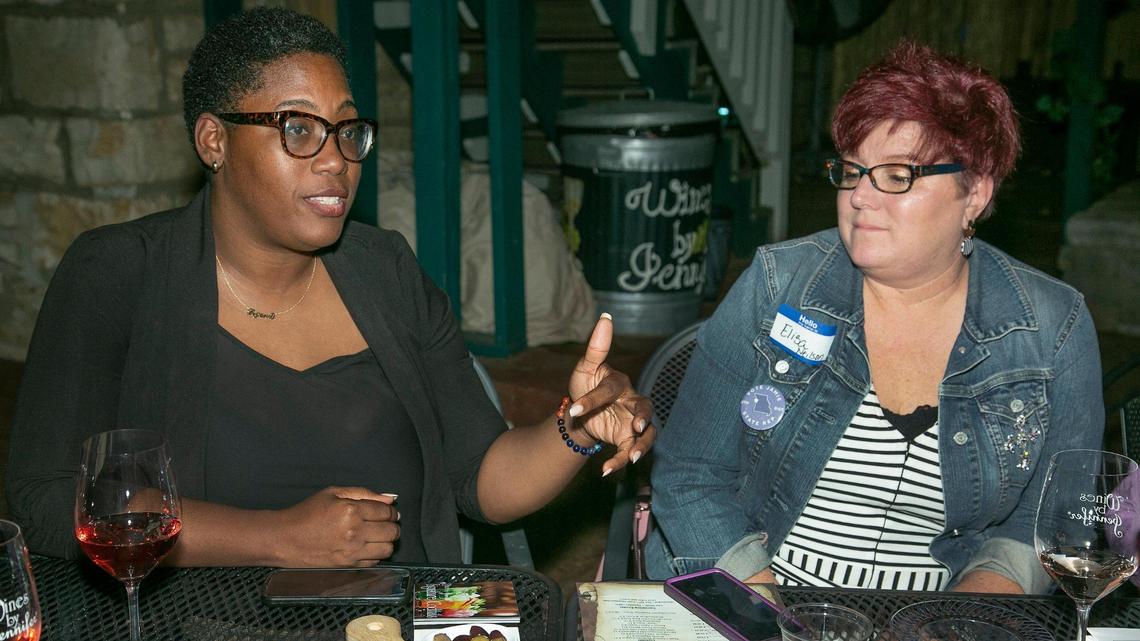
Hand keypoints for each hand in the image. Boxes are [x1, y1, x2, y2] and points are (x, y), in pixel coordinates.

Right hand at [271, 486, 399, 566]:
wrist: (285, 538)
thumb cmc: (307, 513)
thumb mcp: (333, 493)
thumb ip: (364, 493)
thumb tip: (389, 499)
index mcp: (351, 510)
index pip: (387, 513)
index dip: (391, 512)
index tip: (387, 512)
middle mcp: (355, 532)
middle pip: (392, 531)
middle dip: (392, 526)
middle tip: (384, 524)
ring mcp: (352, 551)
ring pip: (387, 549)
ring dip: (386, 542)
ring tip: (377, 536)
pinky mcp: (348, 565)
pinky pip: (375, 562)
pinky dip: (375, 555)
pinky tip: (366, 547)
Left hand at [567, 313, 654, 475]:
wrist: (582, 413)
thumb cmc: (585, 385)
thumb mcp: (584, 369)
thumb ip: (596, 347)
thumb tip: (606, 317)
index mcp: (618, 382)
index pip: (610, 388)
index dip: (593, 399)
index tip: (573, 410)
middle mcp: (632, 401)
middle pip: (644, 407)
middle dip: (643, 418)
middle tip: (635, 428)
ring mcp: (634, 421)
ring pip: (648, 433)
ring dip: (641, 446)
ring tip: (629, 458)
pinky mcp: (630, 439)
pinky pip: (632, 450)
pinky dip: (621, 461)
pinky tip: (607, 471)